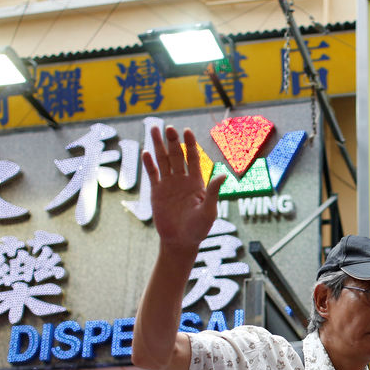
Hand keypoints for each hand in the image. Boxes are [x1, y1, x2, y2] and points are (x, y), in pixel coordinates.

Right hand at [142, 125, 224, 255]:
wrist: (181, 241)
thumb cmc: (199, 228)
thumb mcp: (209, 210)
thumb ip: (213, 192)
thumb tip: (224, 175)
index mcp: (196, 182)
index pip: (192, 158)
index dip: (190, 144)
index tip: (187, 131)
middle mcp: (182, 180)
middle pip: (176, 155)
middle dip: (173, 141)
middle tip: (169, 127)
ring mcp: (168, 185)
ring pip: (163, 161)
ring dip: (159, 146)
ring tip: (154, 129)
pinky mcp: (156, 192)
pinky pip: (153, 175)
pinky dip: (149, 164)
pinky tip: (146, 152)